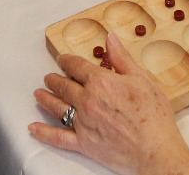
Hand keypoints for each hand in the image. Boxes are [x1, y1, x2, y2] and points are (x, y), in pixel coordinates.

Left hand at [29, 35, 188, 174]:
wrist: (155, 149)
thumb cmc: (154, 116)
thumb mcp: (142, 79)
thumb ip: (122, 59)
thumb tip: (110, 39)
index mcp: (101, 82)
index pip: (77, 67)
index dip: (67, 61)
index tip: (62, 60)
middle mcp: (87, 101)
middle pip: (64, 86)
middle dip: (55, 80)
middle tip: (49, 77)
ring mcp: (83, 123)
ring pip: (58, 107)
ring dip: (46, 99)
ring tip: (39, 94)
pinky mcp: (84, 144)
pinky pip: (58, 137)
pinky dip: (44, 133)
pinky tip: (34, 128)